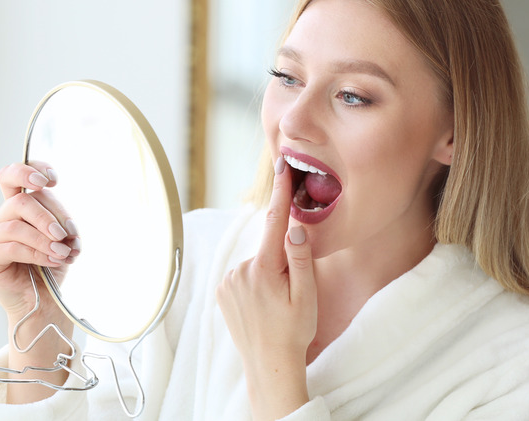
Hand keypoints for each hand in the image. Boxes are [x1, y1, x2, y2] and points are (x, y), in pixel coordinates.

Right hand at [0, 162, 79, 320]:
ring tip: (63, 252)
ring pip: (17, 225)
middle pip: (21, 201)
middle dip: (50, 216)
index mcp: (19, 207)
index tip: (53, 180)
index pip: (13, 176)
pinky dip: (37, 252)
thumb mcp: (64, 236)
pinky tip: (53, 260)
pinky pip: (11, 246)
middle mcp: (1, 217)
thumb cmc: (54, 264)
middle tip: (66, 234)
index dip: (30, 170)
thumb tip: (61, 221)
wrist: (45, 300)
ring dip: (45, 238)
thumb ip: (59, 220)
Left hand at [216, 157, 316, 419]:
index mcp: (264, 268)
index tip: (282, 164)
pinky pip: (244, 275)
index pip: (274, 221)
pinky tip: (263, 305)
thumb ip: (301, 258)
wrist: (268, 365)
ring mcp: (228, 281)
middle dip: (283, 258)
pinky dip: (256, 281)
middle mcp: (241, 270)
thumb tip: (294, 226)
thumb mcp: (307, 296)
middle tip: (293, 290)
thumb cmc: (294, 332)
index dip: (280, 191)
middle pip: (269, 247)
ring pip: (257, 262)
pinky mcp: (221, 291)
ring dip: (269, 272)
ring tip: (277, 303)